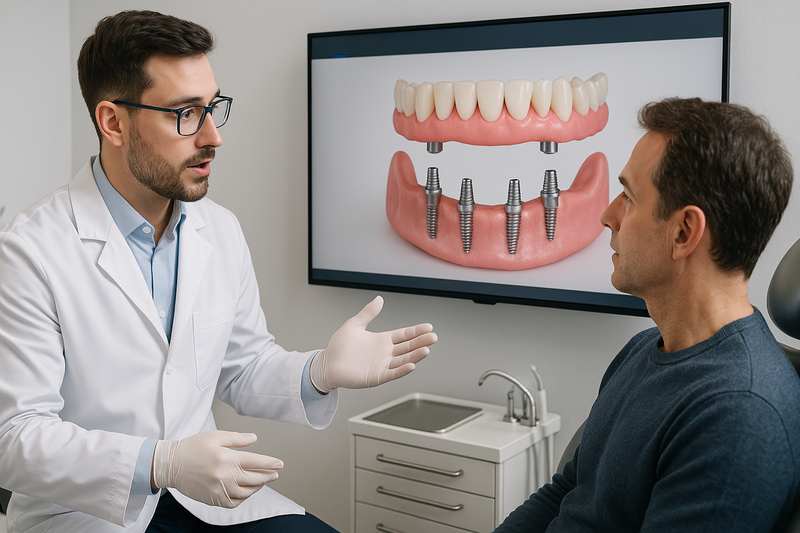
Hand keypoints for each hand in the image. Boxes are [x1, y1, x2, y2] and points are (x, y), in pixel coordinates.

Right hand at [151, 430, 282, 507]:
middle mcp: (225, 475)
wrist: (171, 464)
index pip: (256, 462)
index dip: (270, 463)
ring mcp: (219, 489)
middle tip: (275, 473)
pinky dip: (243, 498)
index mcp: (227, 458)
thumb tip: (254, 438)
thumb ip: (237, 439)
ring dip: (257, 487)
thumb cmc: (192, 448)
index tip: (280, 464)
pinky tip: (246, 491)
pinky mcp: (213, 499)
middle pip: (254, 478)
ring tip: (262, 481)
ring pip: (246, 492)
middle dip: (267, 476)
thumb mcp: (216, 437)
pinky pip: (233, 502)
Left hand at [310, 296, 436, 392]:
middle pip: (407, 347)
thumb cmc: (339, 347)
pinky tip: (411, 365)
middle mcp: (385, 353)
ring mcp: (381, 365)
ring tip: (426, 350)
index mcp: (382, 340)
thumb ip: (368, 313)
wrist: (326, 363)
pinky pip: (392, 373)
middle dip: (421, 342)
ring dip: (415, 356)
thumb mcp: (354, 324)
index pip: (403, 335)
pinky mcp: (375, 377)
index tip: (428, 327)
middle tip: (433, 337)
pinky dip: (402, 370)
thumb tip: (379, 299)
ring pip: (403, 360)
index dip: (416, 332)